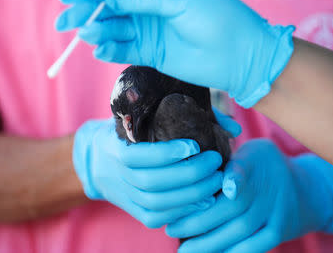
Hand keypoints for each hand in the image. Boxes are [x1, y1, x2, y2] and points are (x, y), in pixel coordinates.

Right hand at [55, 0, 294, 107]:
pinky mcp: (150, 51)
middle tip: (63, 20)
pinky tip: (99, 49)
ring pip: (113, 27)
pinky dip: (109, 48)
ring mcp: (148, 28)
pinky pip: (123, 48)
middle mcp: (149, 2)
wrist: (239, 54)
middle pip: (109, 3)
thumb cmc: (215, 16)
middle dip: (86, 10)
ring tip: (87, 33)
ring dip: (97, 29)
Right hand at [73, 118, 225, 227]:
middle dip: (189, 174)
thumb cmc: (132, 134)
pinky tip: (202, 201)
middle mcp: (117, 174)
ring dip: (190, 194)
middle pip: (152, 181)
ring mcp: (124, 195)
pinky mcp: (133, 211)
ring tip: (215, 181)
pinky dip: (180, 211)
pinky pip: (155, 217)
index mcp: (116, 148)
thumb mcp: (144, 119)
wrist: (99, 161)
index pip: (139, 156)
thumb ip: (187, 115)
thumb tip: (233, 127)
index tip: (195, 145)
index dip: (167, 153)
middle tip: (215, 162)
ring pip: (156, 202)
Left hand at [166, 139, 332, 252]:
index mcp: (254, 162)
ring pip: (241, 231)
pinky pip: (257, 245)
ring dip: (211, 242)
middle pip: (232, 208)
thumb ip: (229, 157)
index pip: (242, 170)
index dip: (233, 179)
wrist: (306, 189)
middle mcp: (265, 187)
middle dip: (198, 221)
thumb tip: (197, 156)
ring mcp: (275, 211)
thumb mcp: (252, 151)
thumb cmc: (263, 166)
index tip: (220, 188)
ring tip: (185, 249)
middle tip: (171, 229)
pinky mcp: (279, 230)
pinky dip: (236, 252)